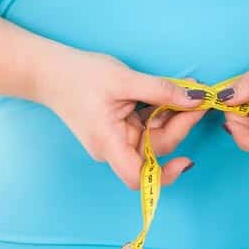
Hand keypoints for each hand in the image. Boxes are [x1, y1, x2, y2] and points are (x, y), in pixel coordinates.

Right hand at [36, 49, 209, 188]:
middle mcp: (113, 148)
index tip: (188, 159)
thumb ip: (160, 90)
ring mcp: (117, 140)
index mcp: (109, 143)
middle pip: (156, 149)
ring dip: (174, 116)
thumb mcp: (123, 79)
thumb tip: (193, 98)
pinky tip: (171, 94)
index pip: (139, 177)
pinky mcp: (120, 129)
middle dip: (180, 124)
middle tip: (199, 98)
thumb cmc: (79, 76)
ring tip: (187, 90)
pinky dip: (161, 112)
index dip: (165, 175)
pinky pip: (147, 126)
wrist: (49, 71)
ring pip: (155, 136)